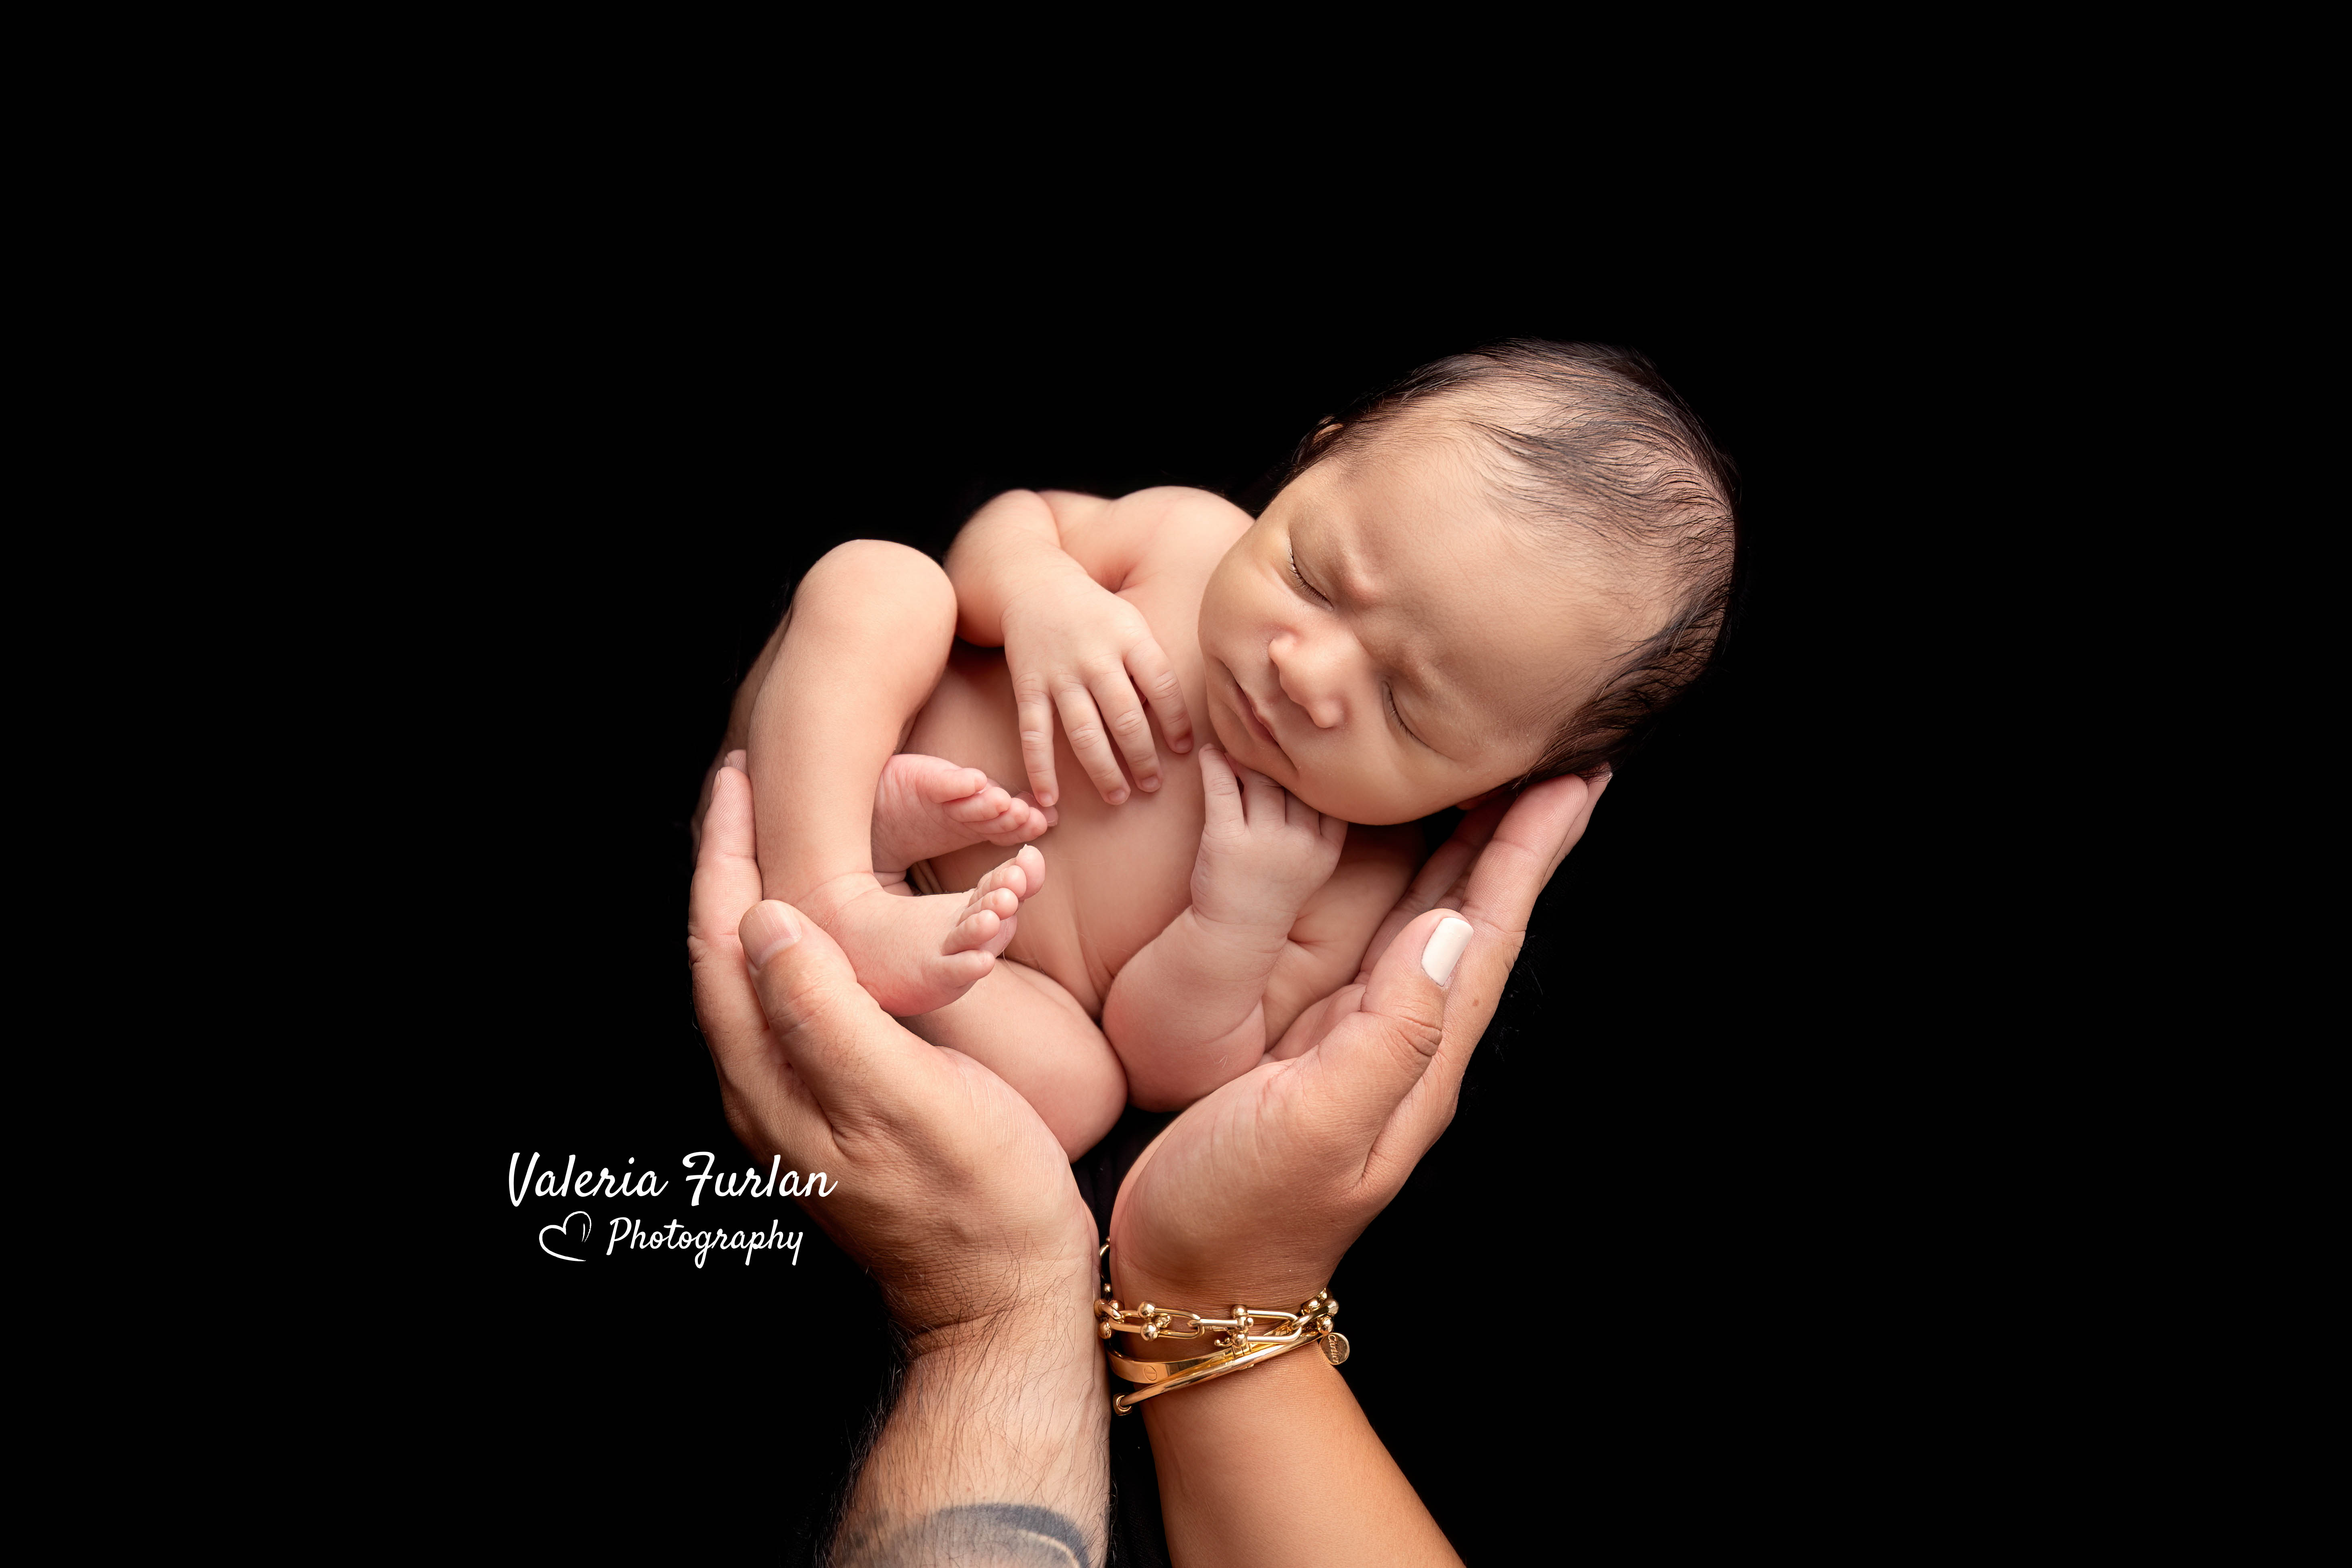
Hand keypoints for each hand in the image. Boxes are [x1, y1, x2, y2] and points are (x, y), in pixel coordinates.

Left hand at [688, 753, 1097, 1338]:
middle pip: (724, 953)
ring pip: (756, 975)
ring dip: (762, 894)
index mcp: (770, 1080)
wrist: (1004, 1295)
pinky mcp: (838, 1107)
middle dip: (733, 861)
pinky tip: (832, 919)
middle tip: (753, 782)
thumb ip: (829, 1012)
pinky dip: (802, 938)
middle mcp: (766, 1090)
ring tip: (783, 830)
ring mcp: (799, 1103)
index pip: (721, 942)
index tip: (739, 775)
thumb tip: (768, 922)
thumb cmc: (977, 1201)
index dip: (725, 852)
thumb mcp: (905, 1100)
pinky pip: (796, 1001)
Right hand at [1002, 572, 1191, 806]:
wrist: (1035, 586)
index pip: (1162, 687)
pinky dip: (1041, 768)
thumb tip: (1168, 721)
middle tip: (1152, 785)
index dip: (1176, 722)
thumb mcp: (1132, 624)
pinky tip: (1050, 799)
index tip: (1183, 750)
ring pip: (1084, 733)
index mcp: (1130, 639)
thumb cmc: (1096, 614)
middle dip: (1142, 758)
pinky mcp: (1028, 686)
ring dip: (1102, 770)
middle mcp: (1096, 658)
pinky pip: (1035, 734)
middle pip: (1125, 719)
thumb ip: (1148, 667)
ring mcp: (1060, 674)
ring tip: (1118, 797)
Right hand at [1108, 772, 1609, 1312]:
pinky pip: (1372, 937)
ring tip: (1496, 784)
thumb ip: (1386, 1036)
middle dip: (1518, 836)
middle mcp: (1402, 1041)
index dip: (1529, 853)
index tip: (1574, 778)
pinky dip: (1397, 882)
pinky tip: (1394, 856)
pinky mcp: (1312, 1038)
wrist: (1185, 1284)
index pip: (1491, 933)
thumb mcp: (1313, 1128)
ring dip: (1468, 850)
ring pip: (1431, 920)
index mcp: (1417, 1057)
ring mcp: (1359, 1039)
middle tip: (1554, 757)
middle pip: (1477, 916)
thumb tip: (1450, 932)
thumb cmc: (1237, 1214)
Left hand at [1190, 742, 1346, 931]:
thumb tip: (1301, 764)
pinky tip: (1209, 753)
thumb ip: (1313, 823)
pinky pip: (1222, 786)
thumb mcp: (1308, 862)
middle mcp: (1299, 843)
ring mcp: (1263, 842)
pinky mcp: (1226, 840)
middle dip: (1279, 756)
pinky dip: (1214, 763)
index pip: (1327, 792)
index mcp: (1325, 849)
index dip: (1312, 767)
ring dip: (1246, 756)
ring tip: (1236, 746)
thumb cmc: (1268, 892)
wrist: (1234, 936)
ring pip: (1260, 778)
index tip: (1300, 748)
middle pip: (1294, 781)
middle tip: (1262, 737)